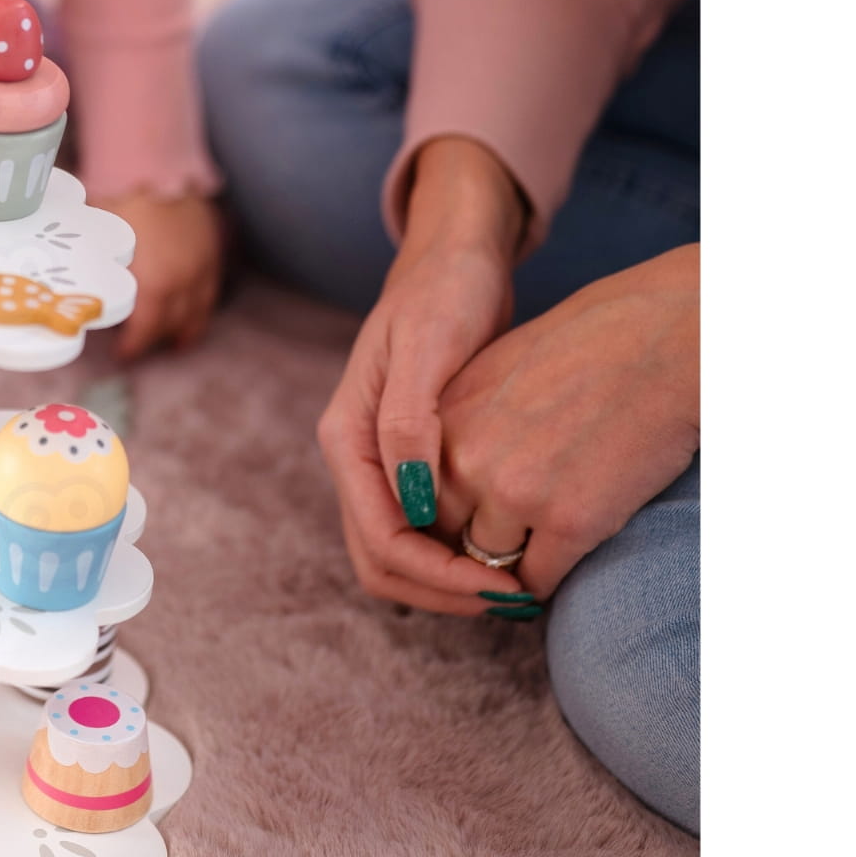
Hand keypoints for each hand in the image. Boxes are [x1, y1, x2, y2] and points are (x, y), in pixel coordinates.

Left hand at [96, 189, 222, 358]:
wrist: (151, 160)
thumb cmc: (115, 201)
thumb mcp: (98, 244)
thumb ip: (100, 276)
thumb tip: (85, 298)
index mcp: (154, 286)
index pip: (146, 331)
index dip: (134, 348)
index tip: (122, 356)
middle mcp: (184, 280)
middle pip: (177, 324)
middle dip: (160, 339)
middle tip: (147, 347)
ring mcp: (203, 262)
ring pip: (202, 308)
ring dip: (189, 328)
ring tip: (179, 340)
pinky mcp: (213, 244)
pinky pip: (213, 284)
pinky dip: (203, 301)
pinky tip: (194, 303)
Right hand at [317, 137, 530, 614]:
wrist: (456, 257)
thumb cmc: (443, 291)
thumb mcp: (427, 344)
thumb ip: (409, 420)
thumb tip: (412, 498)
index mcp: (345, 438)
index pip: (380, 539)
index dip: (437, 576)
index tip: (499, 587)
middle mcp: (355, 459)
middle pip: (380, 561)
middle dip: (439, 592)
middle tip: (509, 599)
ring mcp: (381, 463)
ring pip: (398, 554)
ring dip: (447, 582)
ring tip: (510, 585)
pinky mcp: (412, 461)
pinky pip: (423, 530)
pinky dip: (457, 554)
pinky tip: (503, 552)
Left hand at [435, 245, 698, 602]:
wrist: (664, 338)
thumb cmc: (590, 347)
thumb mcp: (496, 373)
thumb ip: (461, 427)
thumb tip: (442, 480)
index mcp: (441, 421)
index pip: (415, 496)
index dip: (441, 515)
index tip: (465, 523)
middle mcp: (465, 459)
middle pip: (444, 536)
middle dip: (466, 548)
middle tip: (498, 550)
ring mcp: (513, 493)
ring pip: (488, 565)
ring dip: (509, 567)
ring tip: (535, 552)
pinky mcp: (569, 521)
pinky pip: (538, 580)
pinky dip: (547, 582)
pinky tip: (562, 560)